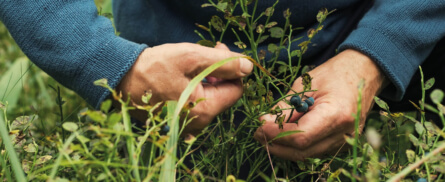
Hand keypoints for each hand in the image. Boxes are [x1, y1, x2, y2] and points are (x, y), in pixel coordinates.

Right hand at [116, 42, 252, 134]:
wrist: (120, 79)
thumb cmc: (154, 68)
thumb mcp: (191, 58)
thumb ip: (223, 62)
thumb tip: (248, 68)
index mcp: (204, 111)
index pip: (236, 90)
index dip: (232, 68)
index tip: (218, 50)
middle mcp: (197, 124)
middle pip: (223, 95)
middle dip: (219, 73)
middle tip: (204, 53)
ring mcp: (186, 126)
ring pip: (209, 99)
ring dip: (206, 80)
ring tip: (189, 65)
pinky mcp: (176, 123)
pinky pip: (195, 104)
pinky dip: (194, 89)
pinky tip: (181, 78)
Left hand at [254, 49, 386, 160]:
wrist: (364, 72)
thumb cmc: (335, 73)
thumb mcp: (305, 84)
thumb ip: (284, 106)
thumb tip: (263, 122)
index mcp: (336, 115)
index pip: (300, 137)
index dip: (276, 135)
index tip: (259, 128)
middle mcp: (344, 134)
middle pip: (302, 151)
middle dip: (276, 145)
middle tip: (258, 134)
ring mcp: (345, 141)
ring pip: (307, 154)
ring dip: (284, 147)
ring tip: (267, 133)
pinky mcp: (342, 143)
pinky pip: (314, 149)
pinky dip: (296, 145)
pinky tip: (284, 134)